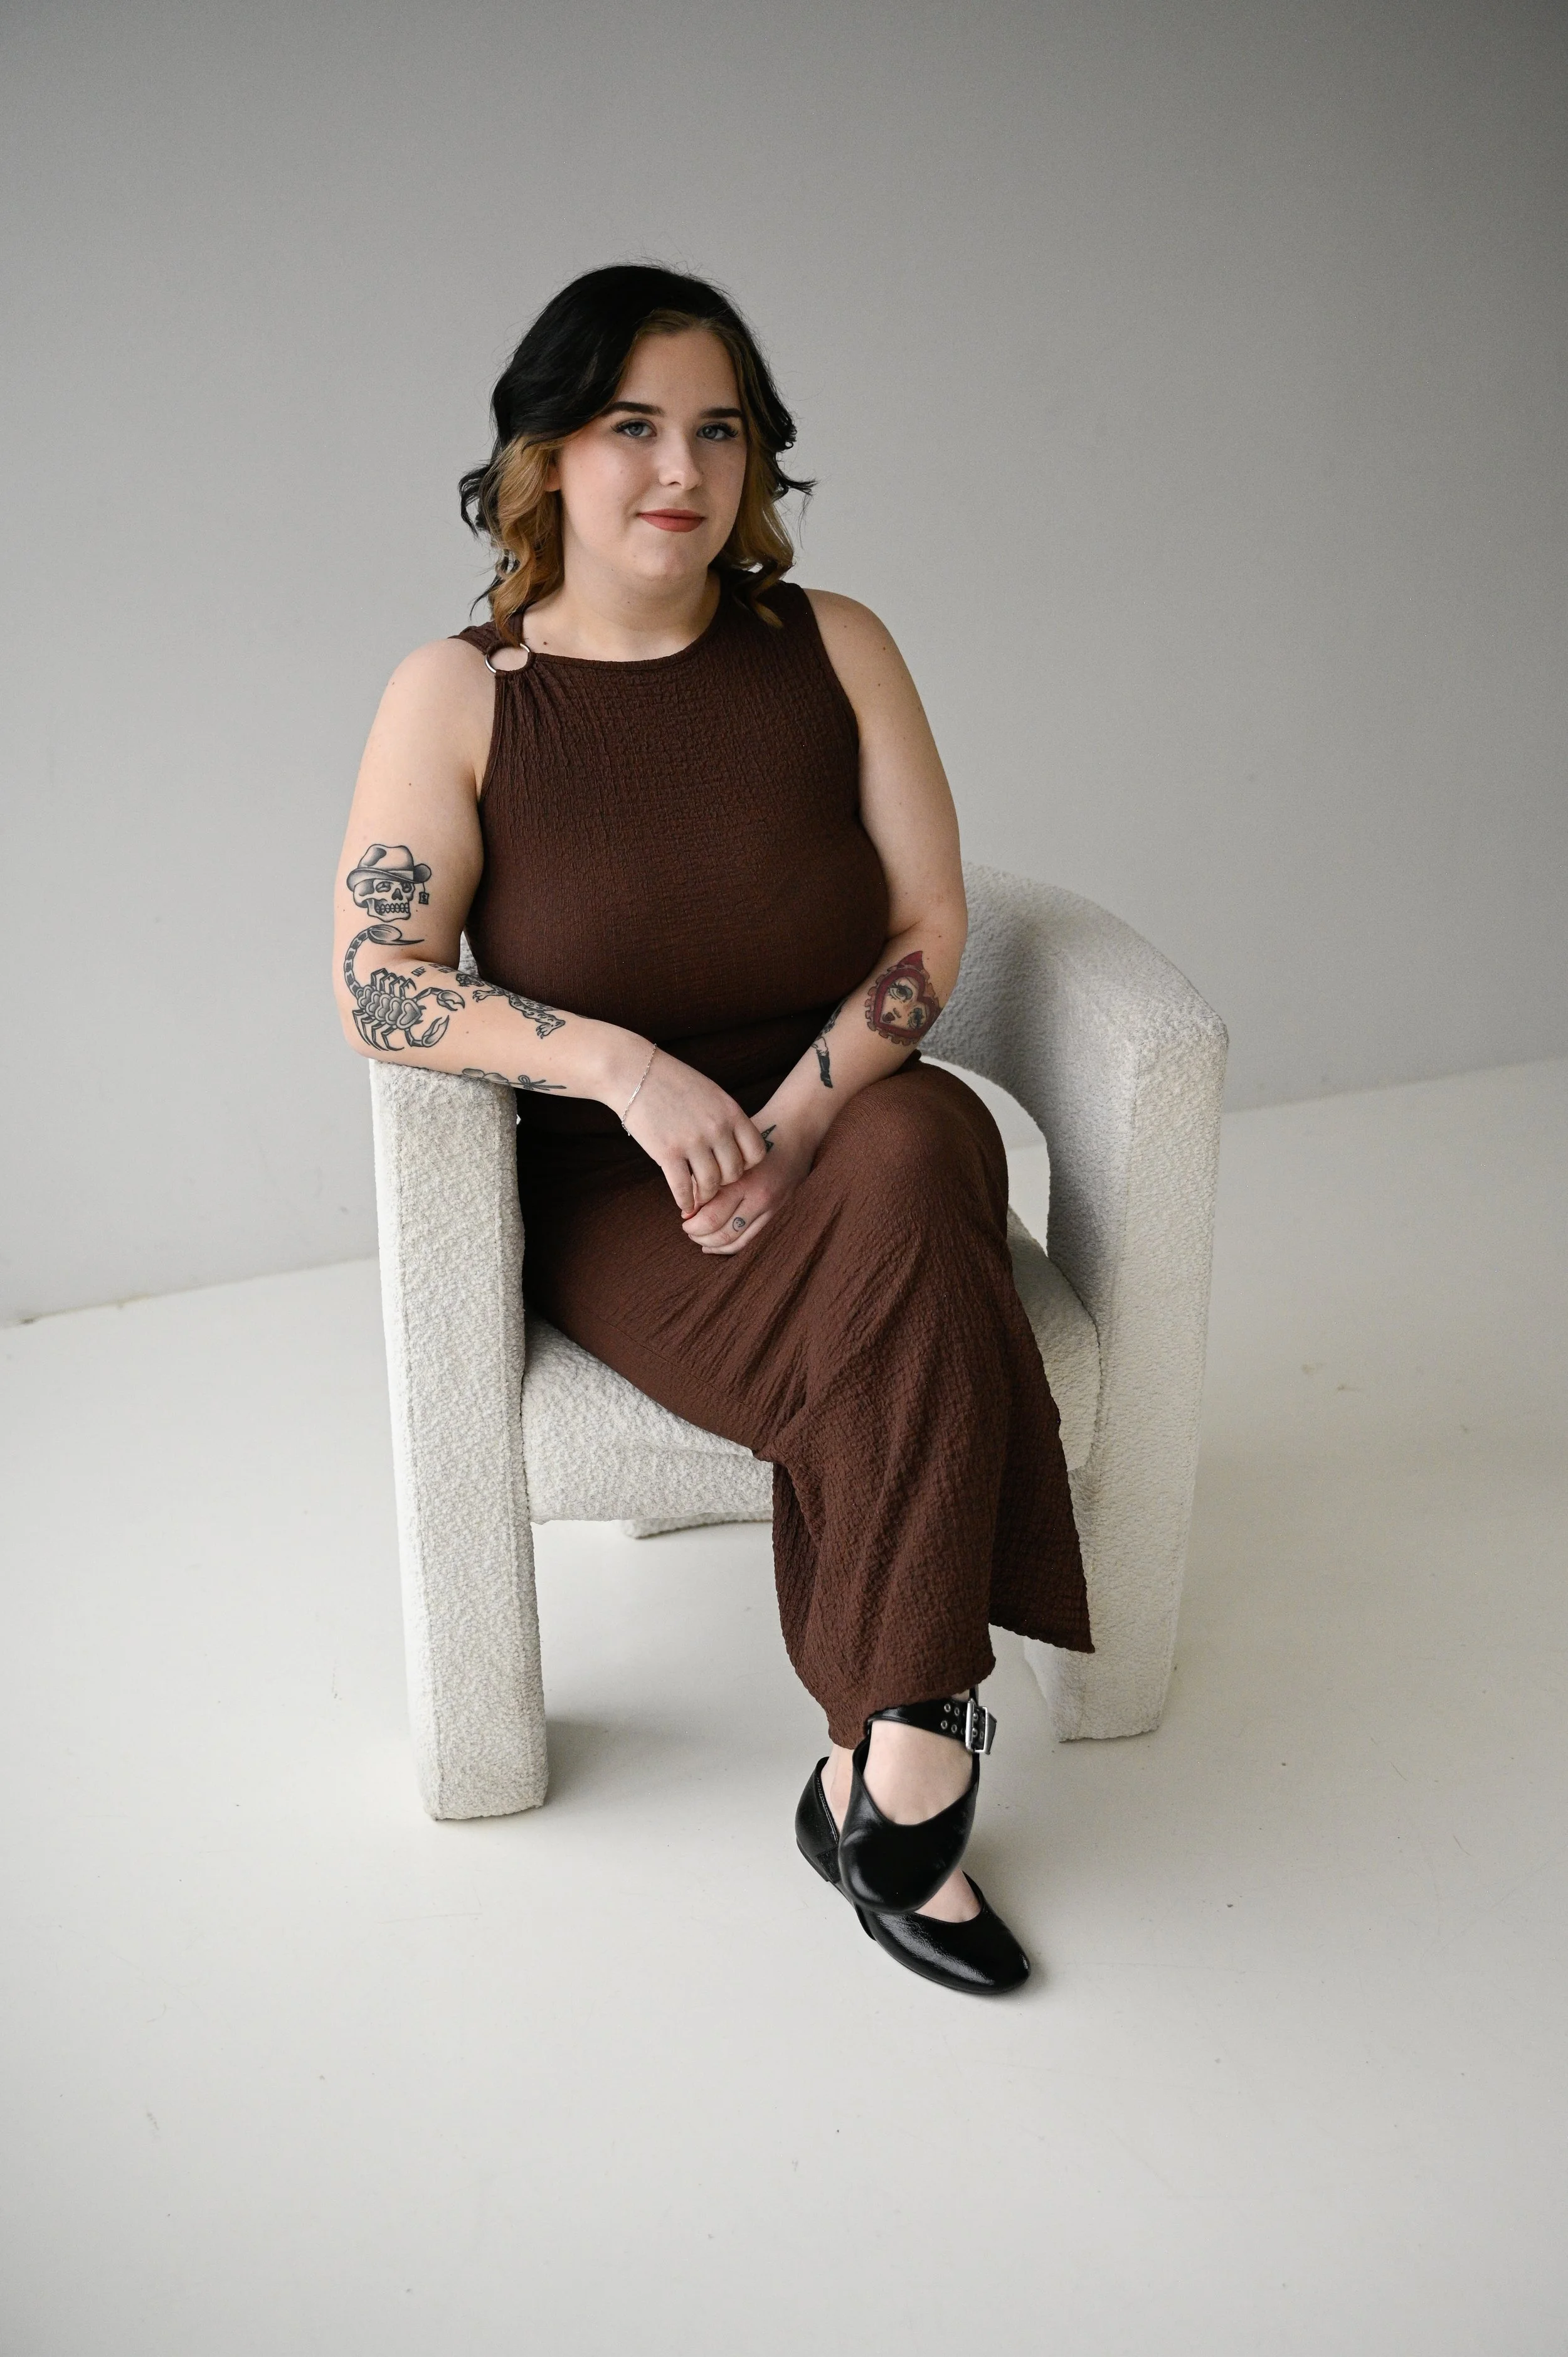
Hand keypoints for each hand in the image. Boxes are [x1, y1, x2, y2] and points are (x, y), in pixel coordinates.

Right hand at [617, 1045, 770, 1215]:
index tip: (733, 1165)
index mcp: (731, 1112)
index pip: (757, 1152)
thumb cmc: (672, 1082)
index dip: (748, 1165)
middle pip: (734, 1173)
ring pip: (711, 1185)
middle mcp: (716, 1128)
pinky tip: (684, 1204)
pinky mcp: (667, 1153)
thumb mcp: (710, 1093)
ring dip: (705, 1195)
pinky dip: (685, 1201)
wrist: (634, 1073)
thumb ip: (726, 1119)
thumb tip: (735, 1146)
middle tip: (714, 1183)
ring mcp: (692, 1142)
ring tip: (699, 1196)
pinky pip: (683, 1188)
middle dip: (725, 1182)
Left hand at [680, 1110, 817, 1253]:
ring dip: (715, 1245)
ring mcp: (772, 1207)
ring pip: (738, 1242)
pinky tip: (719, 1243)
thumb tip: (687, 1212)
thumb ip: (705, 1179)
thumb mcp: (724, 1152)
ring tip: (702, 1238)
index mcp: (741, 1180)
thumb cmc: (753, 1135)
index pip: (710, 1218)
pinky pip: (754, 1238)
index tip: (684, 1218)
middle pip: (723, 1233)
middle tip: (689, 1229)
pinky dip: (733, 1245)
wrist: (795, 1129)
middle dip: (701, 1236)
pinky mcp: (779, 1211)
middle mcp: (758, 1197)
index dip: (692, 1224)